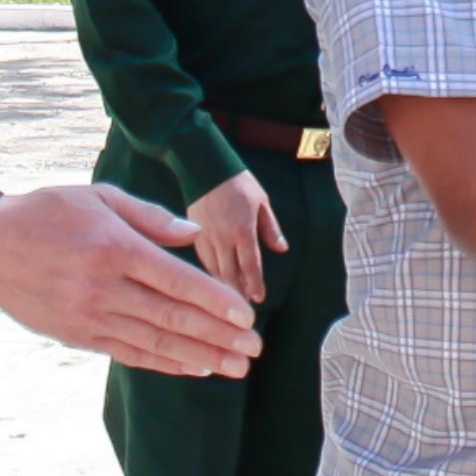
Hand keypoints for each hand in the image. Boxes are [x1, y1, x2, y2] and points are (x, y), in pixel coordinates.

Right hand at [0, 183, 260, 376]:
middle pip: (173, 318)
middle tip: (254, 349)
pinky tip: (195, 367)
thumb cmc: (48, 213)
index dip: (215, 300)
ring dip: (201, 357)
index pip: (176, 280)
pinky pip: (130, 353)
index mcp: (115, 248)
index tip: (246, 315)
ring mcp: (91, 316)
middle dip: (219, 336)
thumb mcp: (99, 197)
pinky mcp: (80, 335)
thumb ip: (150, 217)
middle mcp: (105, 287)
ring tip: (236, 367)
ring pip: (156, 343)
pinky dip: (165, 363)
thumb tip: (195, 233)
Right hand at [187, 168, 287, 305]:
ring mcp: (205, 238)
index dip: (255, 284)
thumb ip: (270, 228)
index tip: (259, 298)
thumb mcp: (261, 201)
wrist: (204, 167)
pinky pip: (202, 261)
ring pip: (214, 271)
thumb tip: (282, 249)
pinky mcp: (193, 235)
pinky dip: (209, 273)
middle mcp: (223, 238)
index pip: (250, 266)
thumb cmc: (238, 183)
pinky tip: (214, 281)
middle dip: (238, 293)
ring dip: (223, 287)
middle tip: (245, 307)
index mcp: (243, 230)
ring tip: (231, 300)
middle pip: (230, 274)